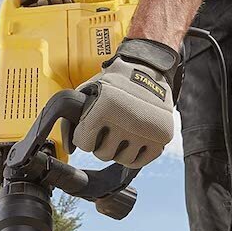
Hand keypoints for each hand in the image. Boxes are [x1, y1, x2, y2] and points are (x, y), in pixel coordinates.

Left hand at [63, 39, 179, 168]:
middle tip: (107, 130)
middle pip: (103, 155)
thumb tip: (69, 149)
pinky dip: (134, 155)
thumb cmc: (113, 82)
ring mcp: (147, 130)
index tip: (90, 127)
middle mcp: (127, 119)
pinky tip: (132, 141)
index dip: (84, 137)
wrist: (148, 68)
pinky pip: (140, 162)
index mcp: (105, 106)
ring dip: (118, 150)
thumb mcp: (87, 92)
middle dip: (101, 144)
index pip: (84, 143)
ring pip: (122, 160)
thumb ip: (71, 120)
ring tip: (120, 133)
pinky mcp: (162, 136)